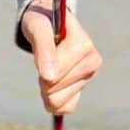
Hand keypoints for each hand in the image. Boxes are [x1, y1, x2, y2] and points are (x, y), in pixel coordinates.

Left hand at [19, 0, 101, 116]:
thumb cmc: (42, 21)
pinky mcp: (82, 89)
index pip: (55, 72)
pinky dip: (52, 100)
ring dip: (45, 88)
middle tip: (43, 58)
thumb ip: (43, 47)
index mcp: (85, 45)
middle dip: (42, 76)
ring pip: (57, 100)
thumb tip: (49, 77)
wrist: (48, 23)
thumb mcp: (37, 26)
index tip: (41, 47)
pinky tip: (52, 83)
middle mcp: (92, 62)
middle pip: (54, 88)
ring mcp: (89, 77)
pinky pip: (64, 108)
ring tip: (48, 67)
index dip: (41, 64)